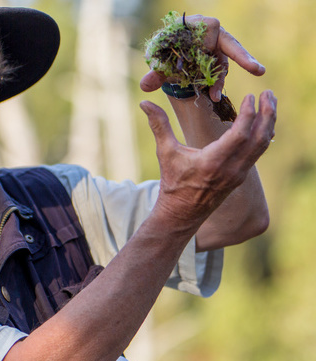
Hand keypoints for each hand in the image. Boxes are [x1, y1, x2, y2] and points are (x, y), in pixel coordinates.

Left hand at [140, 15, 265, 101]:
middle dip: (243, 58)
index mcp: (196, 25)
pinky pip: (220, 70)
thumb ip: (154, 74)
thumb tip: (145, 86)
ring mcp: (215, 46)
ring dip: (219, 79)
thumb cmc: (162, 52)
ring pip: (223, 62)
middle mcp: (209, 33)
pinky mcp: (217, 58)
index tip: (218, 53)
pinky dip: (216, 83)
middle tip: (257, 70)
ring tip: (214, 96)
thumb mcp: (158, 63)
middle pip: (228, 45)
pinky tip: (214, 95)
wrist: (164, 56)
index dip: (215, 42)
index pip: (212, 27)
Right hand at [140, 90, 275, 224]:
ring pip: (262, 146)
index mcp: (213, 162)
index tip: (250, 96)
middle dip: (268, 114)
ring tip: (269, 104)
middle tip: (269, 94)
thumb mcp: (165, 153)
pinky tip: (261, 123)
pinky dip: (262, 136)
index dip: (248, 114)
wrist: (181, 213)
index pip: (240, 135)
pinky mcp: (240, 177)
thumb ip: (159, 126)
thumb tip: (144, 103)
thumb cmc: (172, 183)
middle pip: (259, 138)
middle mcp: (231, 169)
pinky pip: (257, 153)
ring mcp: (238, 175)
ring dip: (269, 123)